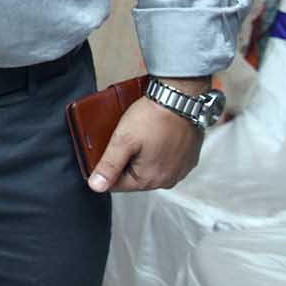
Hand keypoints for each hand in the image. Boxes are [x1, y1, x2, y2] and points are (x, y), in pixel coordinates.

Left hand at [85, 92, 204, 192]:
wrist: (180, 98)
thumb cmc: (153, 117)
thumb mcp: (123, 140)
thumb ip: (109, 165)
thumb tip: (96, 186)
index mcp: (150, 180)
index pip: (117, 184)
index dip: (107, 166)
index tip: (108, 149)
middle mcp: (168, 180)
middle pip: (134, 177)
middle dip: (125, 160)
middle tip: (125, 139)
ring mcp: (180, 170)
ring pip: (150, 168)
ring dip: (141, 156)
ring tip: (140, 136)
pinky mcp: (188, 159)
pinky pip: (165, 160)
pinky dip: (157, 151)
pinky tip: (154, 136)